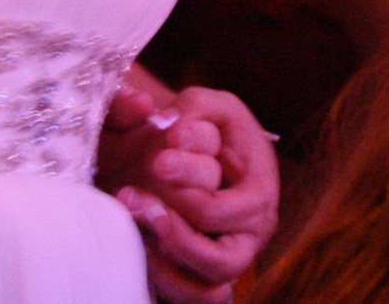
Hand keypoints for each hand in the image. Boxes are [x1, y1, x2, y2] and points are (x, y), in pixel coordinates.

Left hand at [104, 85, 279, 303]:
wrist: (186, 149)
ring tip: (133, 220)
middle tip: (131, 195)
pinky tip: (140, 247)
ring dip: (167, 263)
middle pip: (221, 259)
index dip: (190, 179)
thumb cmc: (201, 127)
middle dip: (173, 230)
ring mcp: (229, 257)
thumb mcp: (205, 105)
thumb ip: (193, 107)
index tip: (158, 158)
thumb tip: (172, 128)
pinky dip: (168, 283)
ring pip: (210, 290)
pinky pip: (196, 299)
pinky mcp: (205, 274)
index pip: (227, 200)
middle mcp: (250, 233)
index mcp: (258, 190)